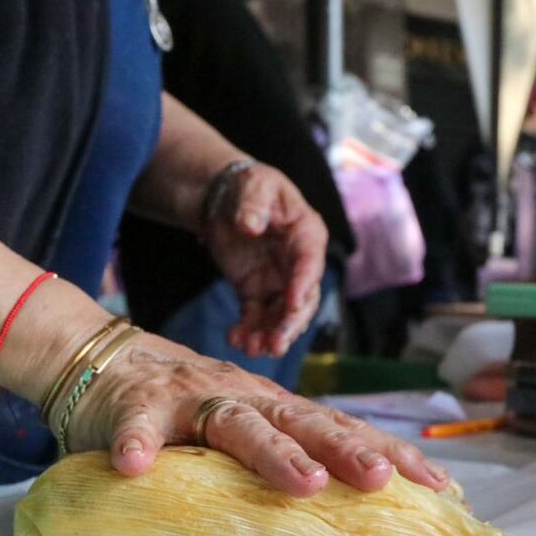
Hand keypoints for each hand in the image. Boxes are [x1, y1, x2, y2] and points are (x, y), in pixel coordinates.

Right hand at [60, 331, 450, 496]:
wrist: (108, 362)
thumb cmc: (187, 406)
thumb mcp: (245, 426)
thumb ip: (283, 451)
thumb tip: (351, 497)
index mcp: (275, 406)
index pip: (342, 428)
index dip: (390, 453)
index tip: (439, 485)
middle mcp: (245, 397)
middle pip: (304, 422)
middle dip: (347, 450)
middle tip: (383, 480)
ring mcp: (192, 398)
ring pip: (238, 424)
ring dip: (272, 454)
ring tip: (304, 483)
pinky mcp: (138, 405)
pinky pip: (138, 427)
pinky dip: (138, 445)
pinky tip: (137, 467)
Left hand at [203, 162, 328, 357]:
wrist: (225, 198)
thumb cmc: (249, 185)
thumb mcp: (253, 185)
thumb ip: (253, 203)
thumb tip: (251, 224)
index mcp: (307, 235)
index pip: (310, 263)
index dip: (303, 284)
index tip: (291, 303)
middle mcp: (298, 263)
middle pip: (302, 299)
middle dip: (289, 324)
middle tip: (275, 344)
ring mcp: (278, 281)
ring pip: (281, 315)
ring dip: (269, 335)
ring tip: (251, 349)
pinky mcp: (257, 292)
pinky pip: (256, 316)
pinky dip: (248, 331)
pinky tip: (234, 340)